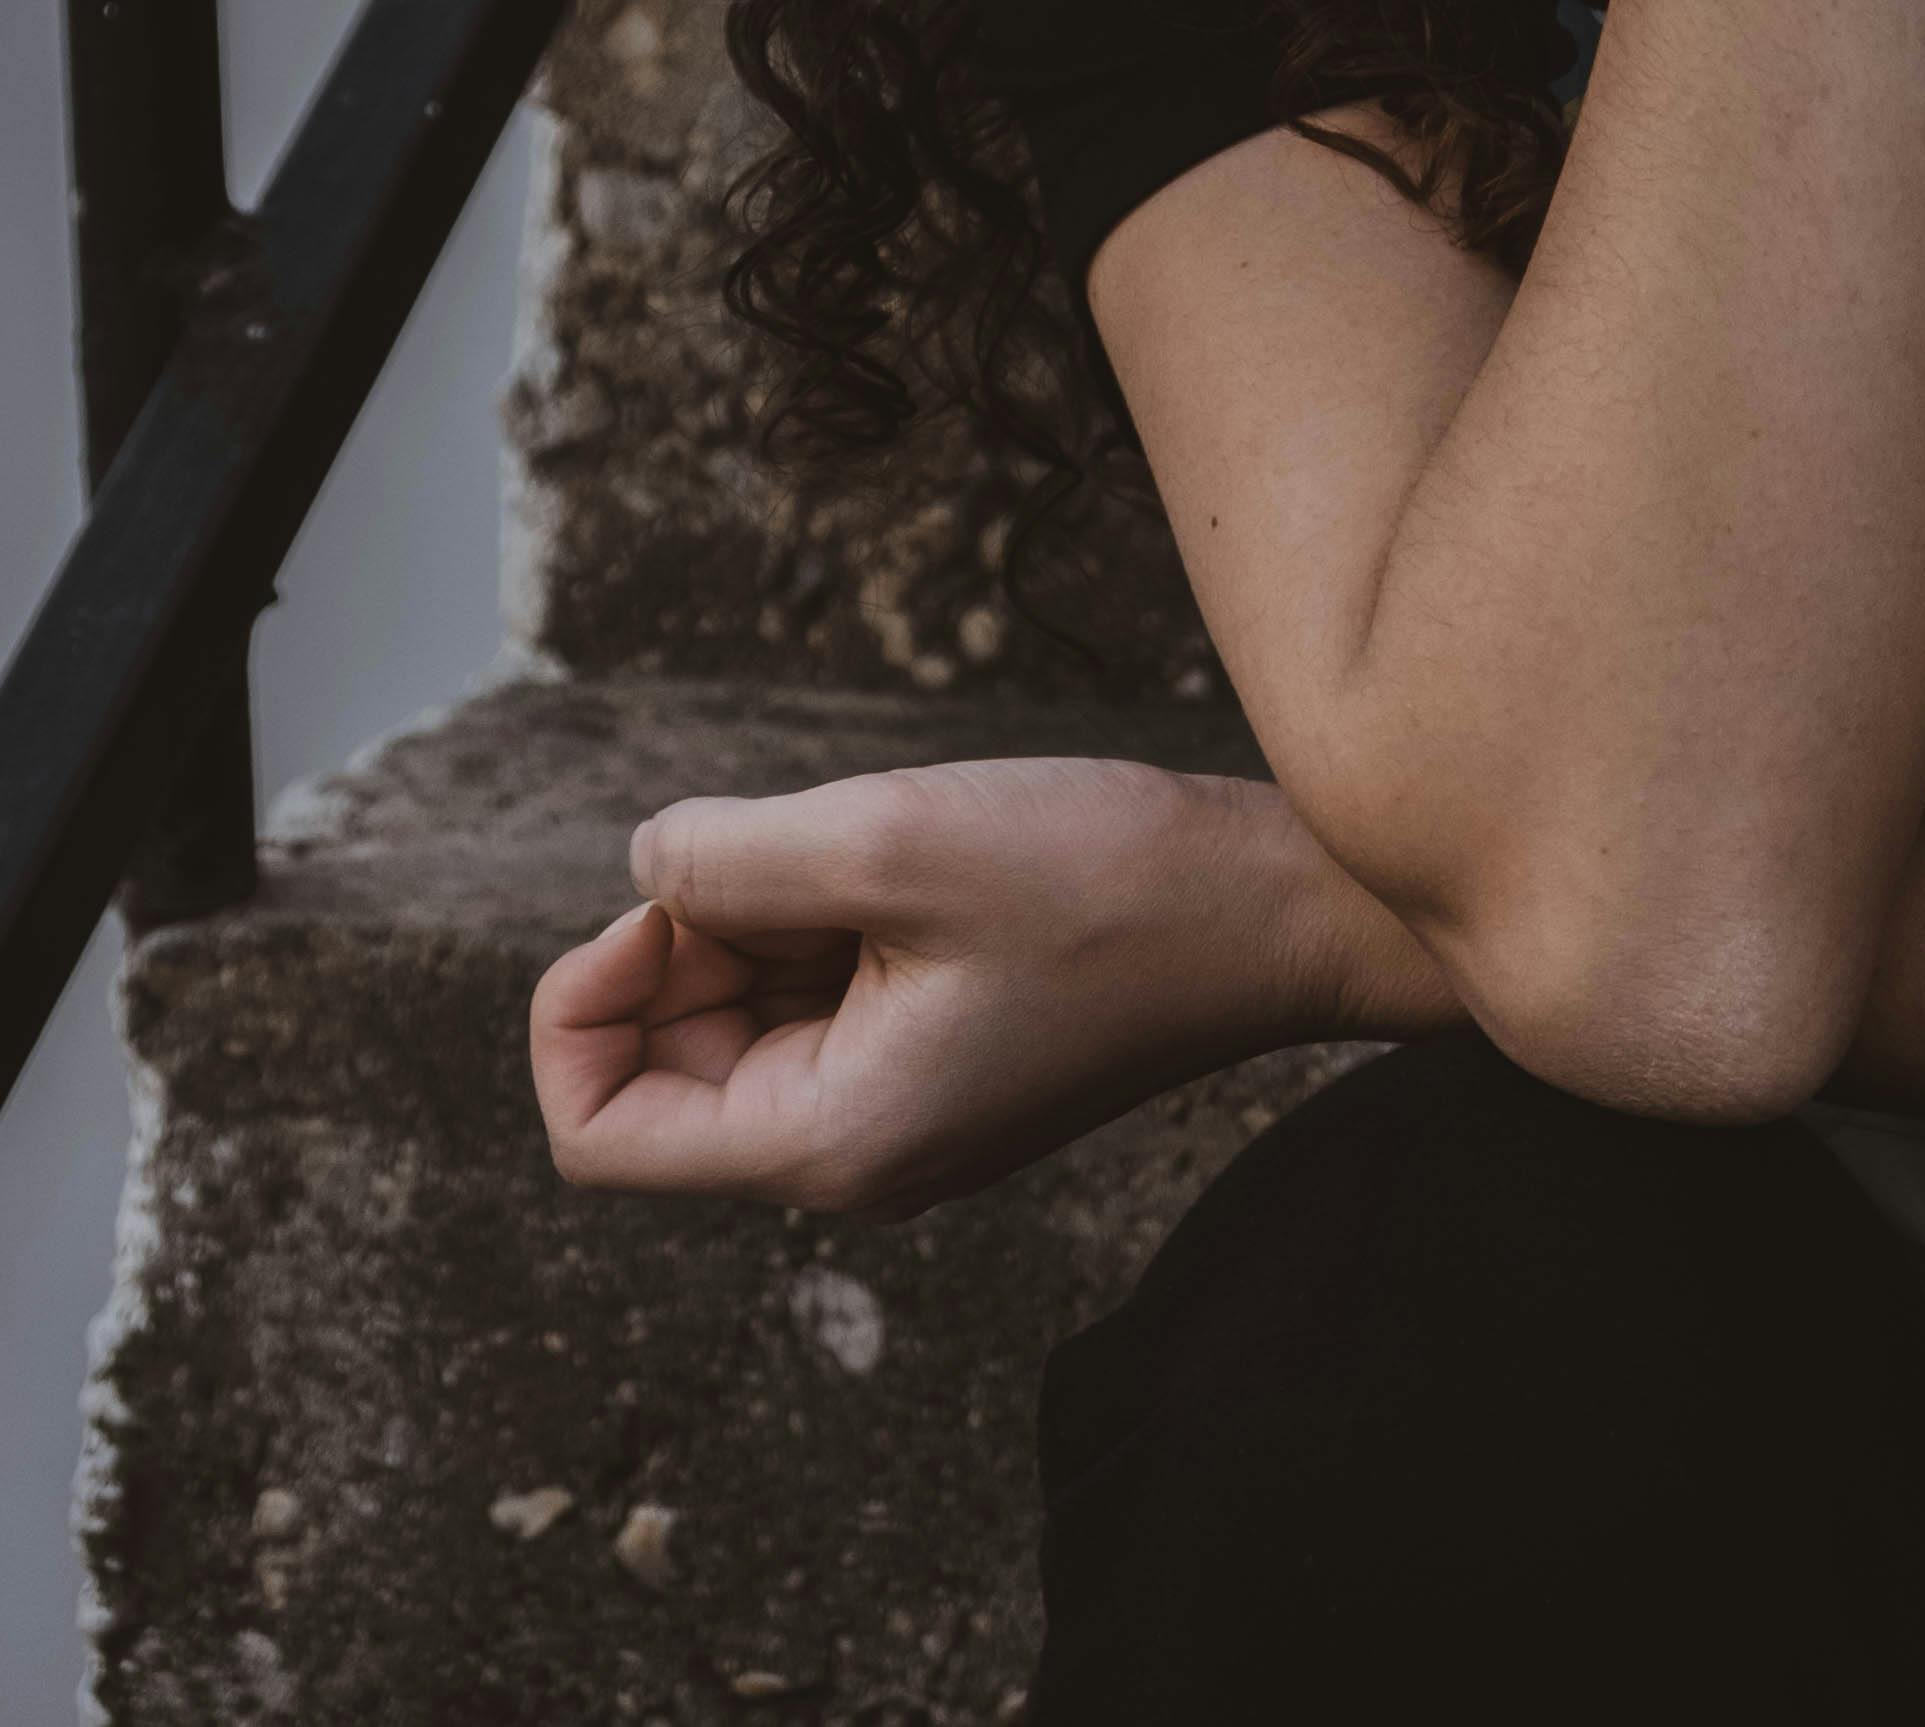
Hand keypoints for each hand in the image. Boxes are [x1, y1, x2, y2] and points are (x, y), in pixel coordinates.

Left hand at [526, 753, 1440, 1219]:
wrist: (1276, 907)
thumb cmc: (1106, 883)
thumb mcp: (893, 841)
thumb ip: (728, 861)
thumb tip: (642, 867)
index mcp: (826, 1143)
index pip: (597, 1134)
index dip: (580, 1007)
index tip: (661, 899)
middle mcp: (853, 1154)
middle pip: (670, 1062)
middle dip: (685, 938)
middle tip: (782, 841)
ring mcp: (903, 1109)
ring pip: (749, 1015)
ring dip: (765, 914)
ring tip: (873, 839)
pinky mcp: (945, 1056)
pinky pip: (827, 995)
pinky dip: (827, 916)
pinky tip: (910, 854)